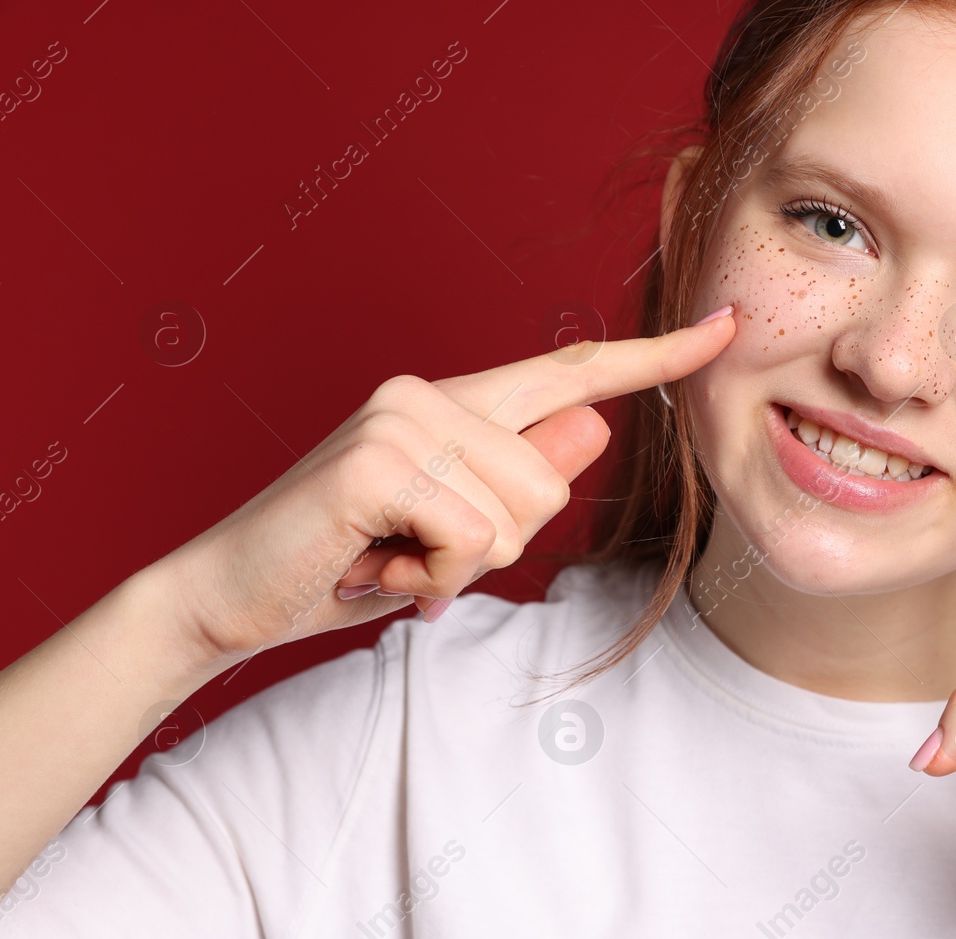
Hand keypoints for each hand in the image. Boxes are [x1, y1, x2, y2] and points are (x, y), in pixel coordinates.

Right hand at [160, 310, 735, 660]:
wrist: (231, 593)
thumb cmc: (348, 558)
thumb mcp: (451, 522)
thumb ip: (520, 473)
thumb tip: (595, 422)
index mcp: (456, 402)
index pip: (572, 370)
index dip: (654, 355)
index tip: (723, 329)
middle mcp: (430, 391)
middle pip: (552, 482)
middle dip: (496, 545)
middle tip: (417, 550)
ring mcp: (401, 415)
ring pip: (517, 515)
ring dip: (459, 565)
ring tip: (392, 555)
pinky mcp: (377, 457)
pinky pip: (472, 538)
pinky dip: (433, 576)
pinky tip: (376, 565)